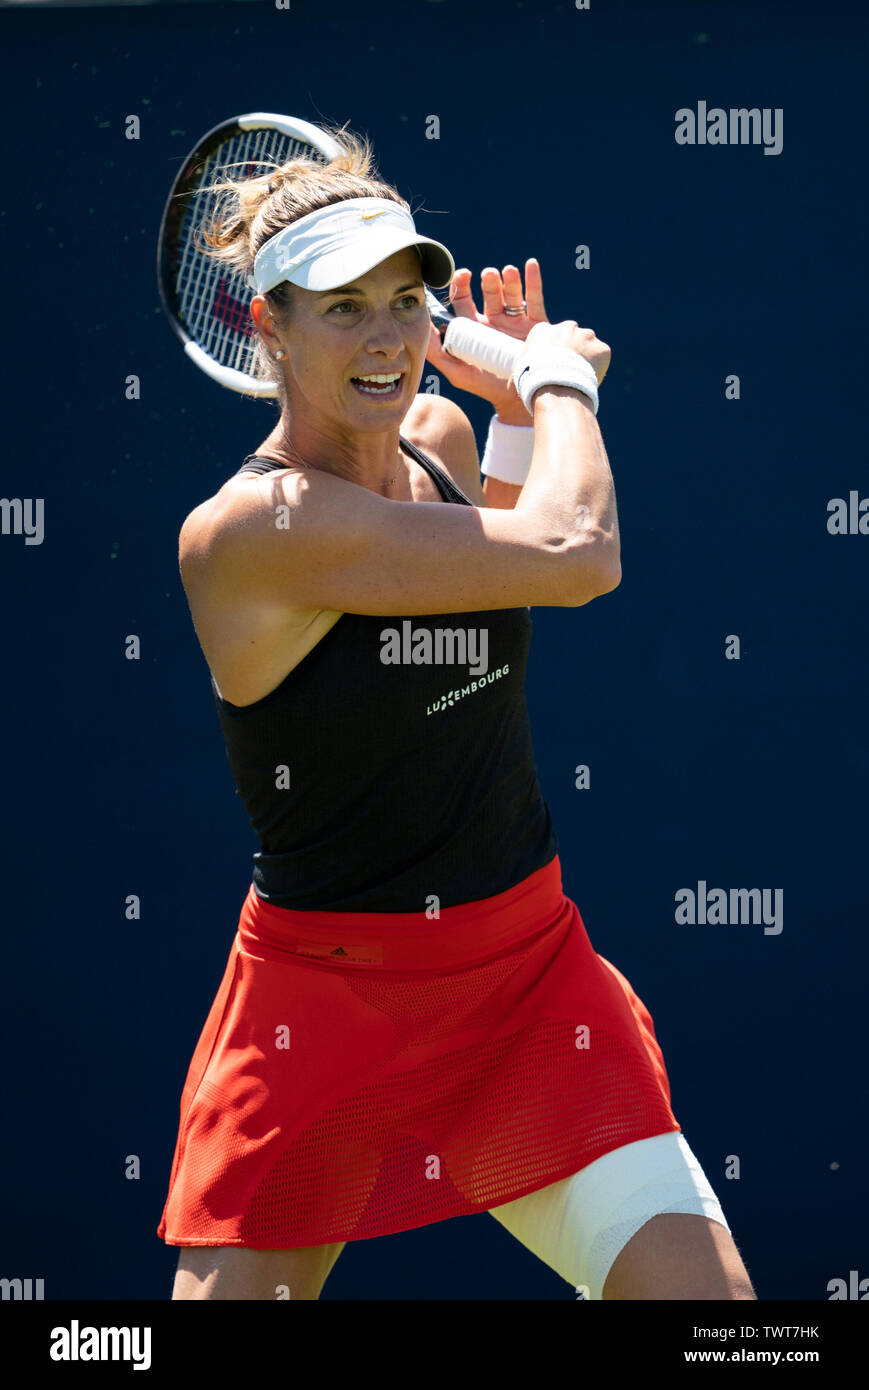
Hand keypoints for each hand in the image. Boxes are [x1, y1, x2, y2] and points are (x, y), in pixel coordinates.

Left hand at [425, 259, 548, 424]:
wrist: (519, 400)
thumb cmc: (486, 388)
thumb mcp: (458, 373)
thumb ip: (438, 354)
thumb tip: (420, 331)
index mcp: (474, 329)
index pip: (463, 300)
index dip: (461, 285)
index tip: (463, 275)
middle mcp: (494, 322)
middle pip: (489, 293)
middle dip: (488, 281)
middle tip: (488, 274)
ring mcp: (515, 322)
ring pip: (511, 293)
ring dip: (509, 280)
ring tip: (508, 272)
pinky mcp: (536, 325)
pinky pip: (535, 299)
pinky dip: (533, 280)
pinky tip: (530, 265)